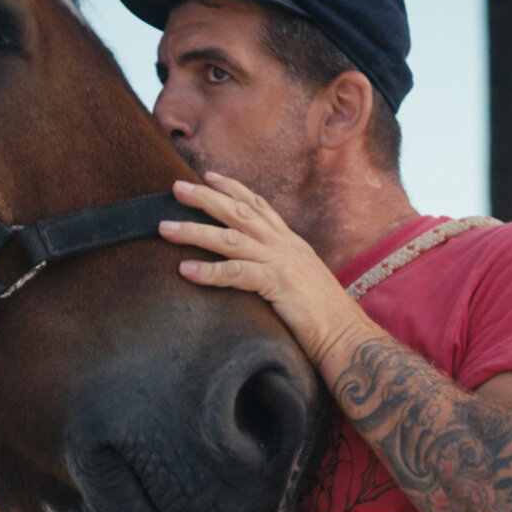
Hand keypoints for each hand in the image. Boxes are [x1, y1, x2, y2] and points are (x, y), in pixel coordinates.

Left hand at [160, 172, 378, 368]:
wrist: (347, 335)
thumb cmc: (323, 316)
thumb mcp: (300, 281)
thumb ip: (280, 268)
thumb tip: (259, 269)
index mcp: (291, 243)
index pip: (259, 205)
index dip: (233, 188)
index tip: (208, 176)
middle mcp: (285, 245)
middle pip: (240, 212)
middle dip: (206, 198)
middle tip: (176, 187)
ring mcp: (281, 263)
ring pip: (231, 238)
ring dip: (195, 231)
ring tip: (165, 228)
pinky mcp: (278, 285)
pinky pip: (237, 273)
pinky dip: (210, 271)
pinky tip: (186, 270)